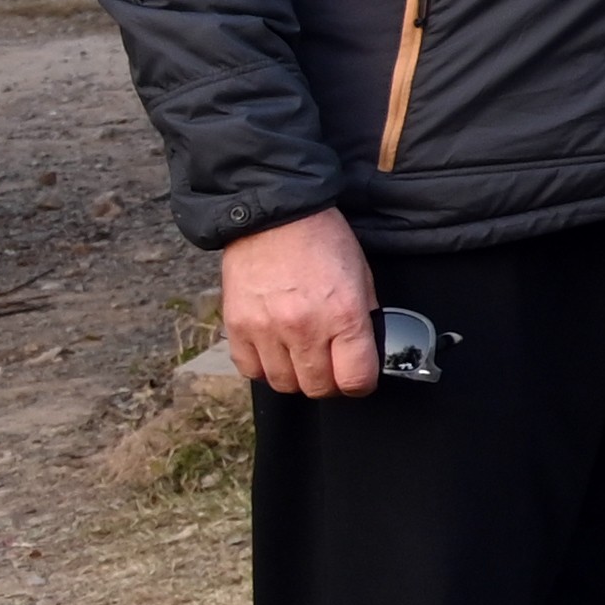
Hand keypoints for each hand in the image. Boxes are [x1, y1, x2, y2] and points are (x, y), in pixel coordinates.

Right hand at [218, 206, 380, 398]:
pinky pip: (250, 370)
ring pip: (283, 384)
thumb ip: (364, 318)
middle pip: (318, 388)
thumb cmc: (322, 241)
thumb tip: (368, 352)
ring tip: (302, 356)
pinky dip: (264, 367)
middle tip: (331, 367)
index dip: (361, 383)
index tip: (359, 377)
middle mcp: (304, 328)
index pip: (355, 379)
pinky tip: (275, 350)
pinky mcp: (237, 327)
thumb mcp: (362, 277)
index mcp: (343, 315)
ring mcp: (266, 330)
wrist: (274, 216)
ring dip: (296, 376)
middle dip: (330, 383)